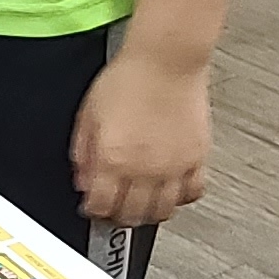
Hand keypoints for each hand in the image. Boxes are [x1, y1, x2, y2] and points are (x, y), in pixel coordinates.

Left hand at [71, 44, 210, 228]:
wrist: (166, 60)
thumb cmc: (129, 78)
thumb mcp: (88, 114)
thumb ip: (83, 152)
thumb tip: (82, 179)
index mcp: (114, 158)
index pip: (100, 205)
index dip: (93, 211)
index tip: (92, 207)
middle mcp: (144, 168)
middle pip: (131, 215)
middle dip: (118, 217)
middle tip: (114, 210)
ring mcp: (173, 166)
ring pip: (162, 211)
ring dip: (148, 214)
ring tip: (140, 205)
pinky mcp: (196, 158)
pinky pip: (192, 193)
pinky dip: (180, 198)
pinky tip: (170, 191)